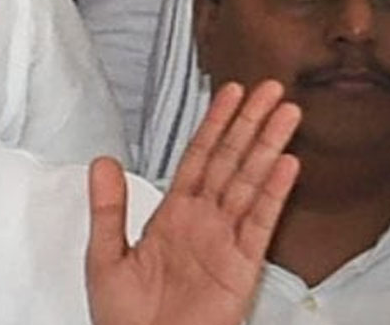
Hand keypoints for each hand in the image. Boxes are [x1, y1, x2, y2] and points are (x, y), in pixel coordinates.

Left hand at [86, 80, 300, 324]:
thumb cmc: (125, 318)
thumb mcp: (105, 255)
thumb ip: (107, 208)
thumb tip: (102, 161)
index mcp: (172, 215)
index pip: (198, 157)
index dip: (214, 124)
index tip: (229, 92)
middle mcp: (203, 222)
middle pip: (231, 160)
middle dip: (250, 123)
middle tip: (270, 87)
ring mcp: (225, 241)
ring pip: (250, 182)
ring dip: (269, 146)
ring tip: (287, 112)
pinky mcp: (242, 266)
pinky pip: (260, 222)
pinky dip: (274, 193)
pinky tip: (287, 164)